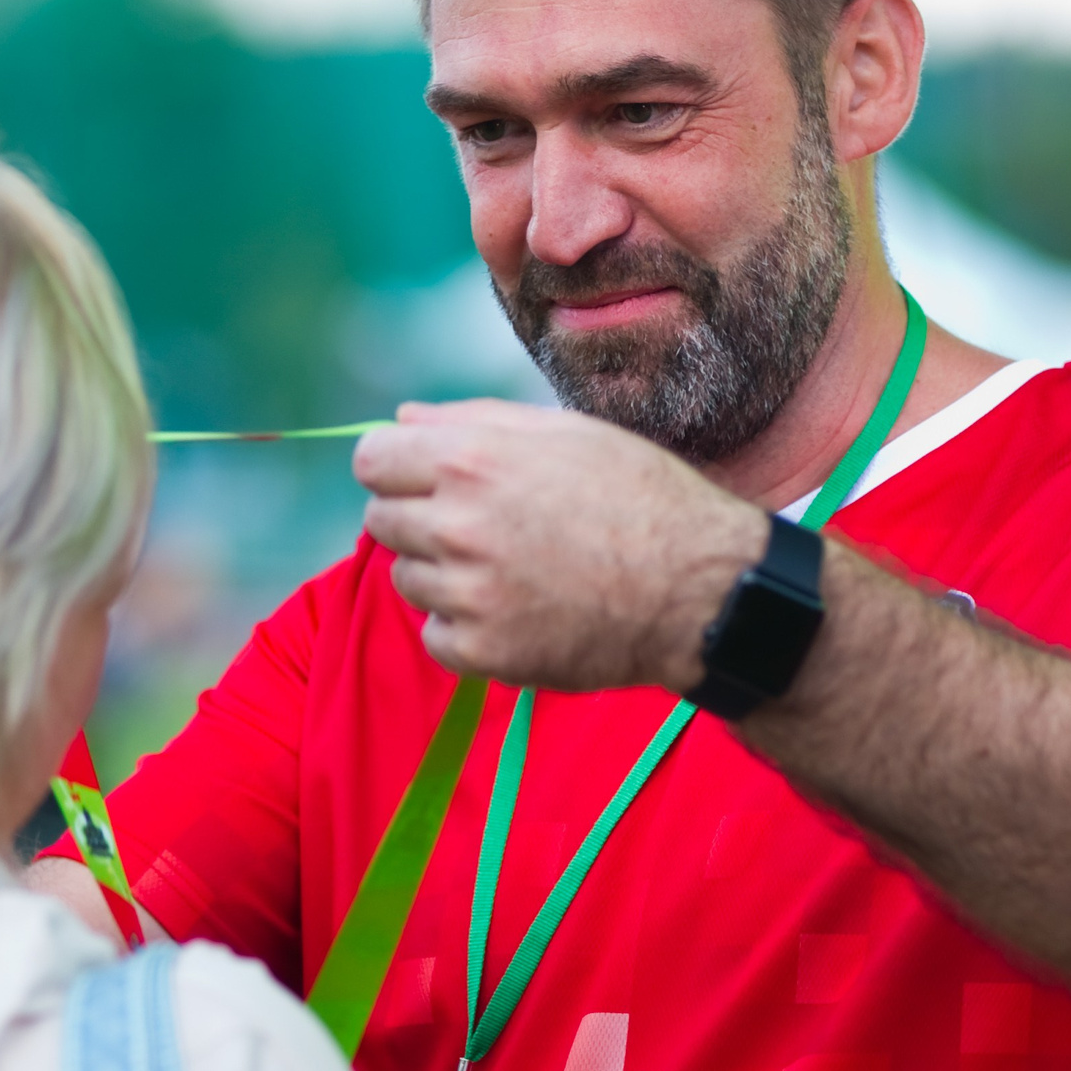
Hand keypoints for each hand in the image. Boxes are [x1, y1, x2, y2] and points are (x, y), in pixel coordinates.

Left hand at [354, 399, 764, 692]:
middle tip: (482, 527)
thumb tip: (402, 419)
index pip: (370, 460)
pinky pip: (435, 635)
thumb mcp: (566, 433)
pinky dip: (463, 627)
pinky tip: (514, 610)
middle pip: (382, 520)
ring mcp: (470, 594)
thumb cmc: (642, 497)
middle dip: (420, 518)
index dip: (396, 466)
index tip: (423, 479)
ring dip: (443, 574)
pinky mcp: (484, 652)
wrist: (699, 590)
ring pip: (407, 579)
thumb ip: (474, 421)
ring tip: (510, 569)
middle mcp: (460, 525)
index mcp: (473, 461)